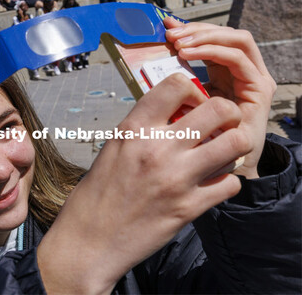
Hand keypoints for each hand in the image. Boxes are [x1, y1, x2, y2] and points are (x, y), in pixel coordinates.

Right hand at [38, 74, 251, 293]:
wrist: (89, 241)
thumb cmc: (97, 195)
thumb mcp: (114, 148)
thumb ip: (144, 129)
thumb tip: (175, 115)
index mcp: (134, 129)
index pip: (178, 83)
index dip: (193, 90)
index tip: (191, 105)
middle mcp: (158, 148)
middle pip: (220, 108)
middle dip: (226, 113)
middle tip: (218, 126)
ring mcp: (177, 178)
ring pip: (236, 142)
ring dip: (233, 145)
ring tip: (220, 153)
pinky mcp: (189, 208)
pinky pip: (230, 183)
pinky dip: (225, 182)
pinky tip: (210, 185)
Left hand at [164, 17, 275, 178]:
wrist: (219, 172)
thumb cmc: (196, 140)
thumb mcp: (181, 106)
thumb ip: (174, 85)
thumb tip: (151, 60)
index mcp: (223, 73)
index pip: (211, 39)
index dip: (190, 29)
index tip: (165, 27)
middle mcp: (241, 72)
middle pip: (224, 34)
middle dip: (196, 29)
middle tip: (169, 32)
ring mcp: (253, 79)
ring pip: (236, 39)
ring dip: (205, 36)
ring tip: (177, 42)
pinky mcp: (259, 88)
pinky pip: (238, 58)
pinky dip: (213, 50)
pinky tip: (188, 54)